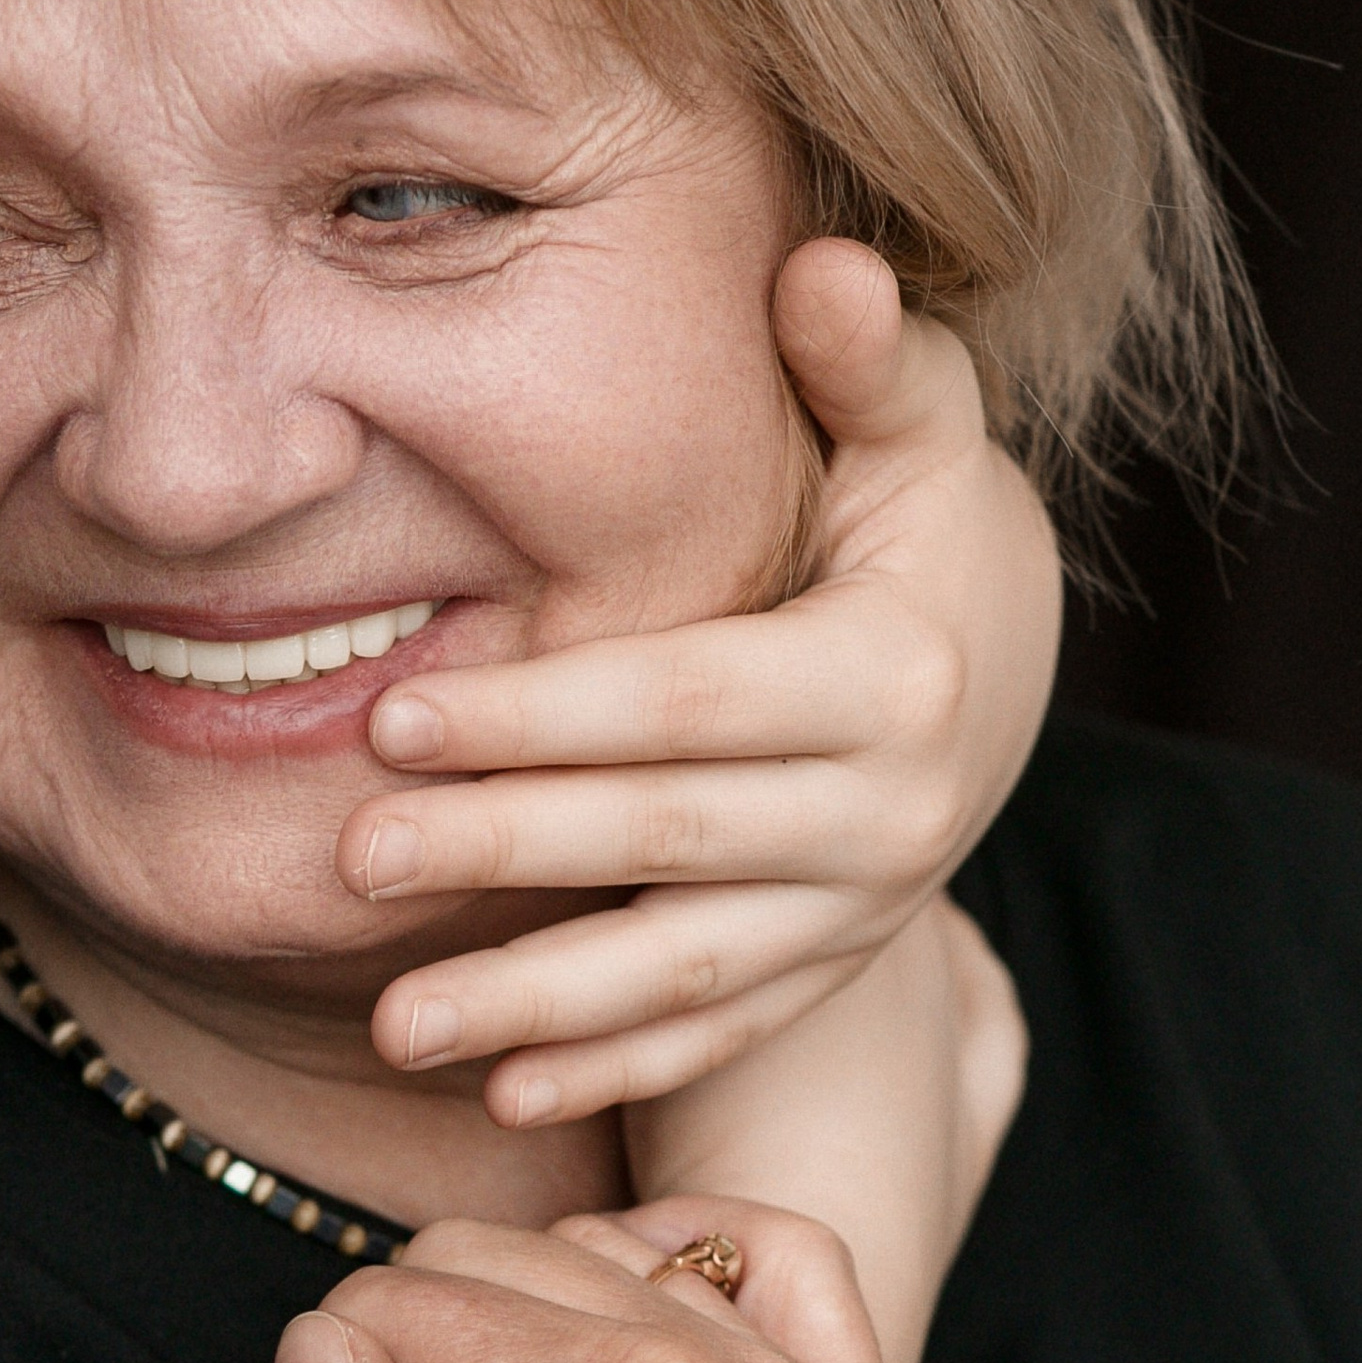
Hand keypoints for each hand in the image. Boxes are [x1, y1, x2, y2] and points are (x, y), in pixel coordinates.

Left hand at [340, 241, 1060, 1123]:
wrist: (1012, 667)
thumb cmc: (916, 523)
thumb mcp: (917, 429)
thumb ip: (864, 359)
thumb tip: (820, 266)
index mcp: (895, 668)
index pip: (686, 700)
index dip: (544, 715)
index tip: (393, 714)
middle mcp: (895, 807)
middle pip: (667, 839)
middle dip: (503, 852)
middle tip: (349, 859)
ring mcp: (865, 905)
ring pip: (688, 971)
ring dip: (539, 1009)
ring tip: (396, 1029)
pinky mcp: (834, 966)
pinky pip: (721, 1035)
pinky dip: (614, 1070)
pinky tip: (497, 1096)